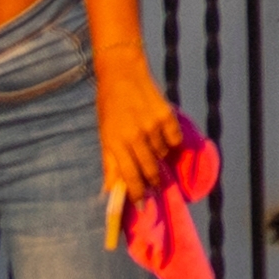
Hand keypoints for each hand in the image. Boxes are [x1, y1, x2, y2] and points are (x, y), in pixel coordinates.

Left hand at [96, 59, 186, 221]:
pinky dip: (170, 142)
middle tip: (155, 187)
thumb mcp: (104, 135)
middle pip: (149, 169)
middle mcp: (135, 136)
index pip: (129, 176)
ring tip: (152, 151)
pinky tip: (163, 138)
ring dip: (159, 158)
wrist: (122, 73)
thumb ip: (110, 163)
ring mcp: (153, 125)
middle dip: (153, 182)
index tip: (142, 205)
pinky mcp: (167, 115)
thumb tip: (110, 189)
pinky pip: (174, 140)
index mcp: (116, 143)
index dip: (136, 194)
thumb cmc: (109, 107)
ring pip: (162, 154)